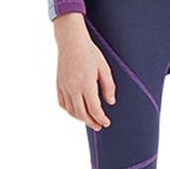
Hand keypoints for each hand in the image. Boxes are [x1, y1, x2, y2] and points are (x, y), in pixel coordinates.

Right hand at [52, 12, 115, 130]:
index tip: (107, 122)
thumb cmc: (90, 53)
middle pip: (82, 114)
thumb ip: (109, 86)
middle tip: (99, 126)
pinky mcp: (58, 85)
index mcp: (86, 84)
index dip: (101, 118)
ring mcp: (64, 87)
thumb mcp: (104, 68)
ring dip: (81, 119)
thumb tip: (111, 102)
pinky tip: (77, 111)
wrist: (71, 42)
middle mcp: (73, 88)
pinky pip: (62, 104)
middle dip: (92, 122)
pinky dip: (70, 111)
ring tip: (90, 120)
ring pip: (71, 111)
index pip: (94, 109)